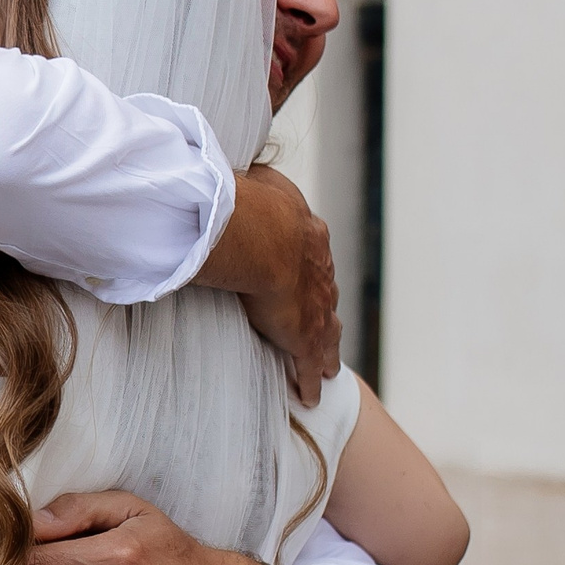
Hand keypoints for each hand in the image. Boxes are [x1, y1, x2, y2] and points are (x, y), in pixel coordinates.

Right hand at [235, 166, 339, 403]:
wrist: (262, 234)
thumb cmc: (251, 204)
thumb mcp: (256, 181)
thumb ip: (251, 181)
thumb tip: (236, 168)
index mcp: (308, 237)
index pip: (311, 258)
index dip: (308, 271)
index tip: (302, 278)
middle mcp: (319, 273)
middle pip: (325, 297)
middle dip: (324, 312)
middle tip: (323, 325)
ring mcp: (315, 306)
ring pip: (326, 333)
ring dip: (326, 349)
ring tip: (327, 366)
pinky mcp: (302, 335)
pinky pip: (307, 364)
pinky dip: (309, 380)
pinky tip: (311, 396)